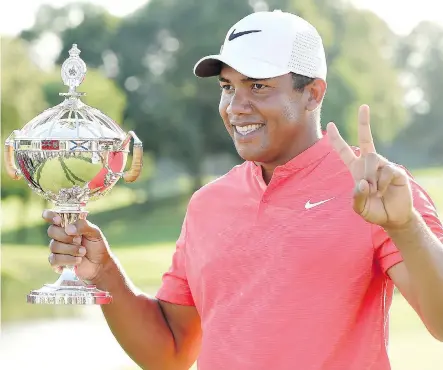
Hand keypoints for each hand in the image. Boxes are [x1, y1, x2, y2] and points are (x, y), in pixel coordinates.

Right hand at [43, 210, 110, 281]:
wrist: (100, 264)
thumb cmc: (97, 246)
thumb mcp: (95, 233)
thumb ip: (84, 226)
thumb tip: (68, 229)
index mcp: (68, 225)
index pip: (52, 216)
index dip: (50, 216)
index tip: (58, 220)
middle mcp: (60, 235)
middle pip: (51, 231)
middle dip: (66, 237)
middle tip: (79, 240)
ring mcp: (57, 249)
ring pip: (54, 246)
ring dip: (71, 250)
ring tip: (83, 252)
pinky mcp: (57, 262)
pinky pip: (54, 259)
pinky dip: (68, 260)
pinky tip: (78, 260)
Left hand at [327, 104, 413, 228]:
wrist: (393, 218)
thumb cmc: (373, 211)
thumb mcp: (358, 207)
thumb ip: (356, 196)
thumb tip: (362, 182)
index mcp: (356, 169)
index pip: (344, 151)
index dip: (337, 139)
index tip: (330, 125)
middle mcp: (369, 163)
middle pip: (365, 139)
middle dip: (364, 122)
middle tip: (363, 106)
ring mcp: (383, 165)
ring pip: (372, 159)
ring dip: (370, 177)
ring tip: (374, 191)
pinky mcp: (395, 170)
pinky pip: (385, 170)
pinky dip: (381, 183)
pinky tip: (383, 191)